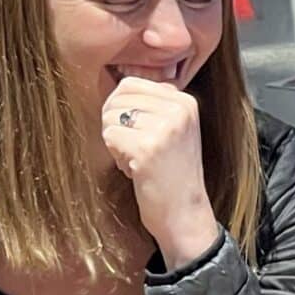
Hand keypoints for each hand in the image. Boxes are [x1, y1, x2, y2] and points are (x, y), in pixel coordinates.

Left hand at [102, 76, 220, 266]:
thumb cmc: (171, 173)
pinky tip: (135, 169)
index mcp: (185, 101)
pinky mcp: (147, 148)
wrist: (184, 213)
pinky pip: (110, 137)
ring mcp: (164, 128)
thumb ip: (154, 104)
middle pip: (117, 98)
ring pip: (110, 117)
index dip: (121, 108)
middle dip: (116, 124)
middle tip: (135, 148)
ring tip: (137, 159)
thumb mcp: (174, 129)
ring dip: (115, 141)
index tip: (138, 132)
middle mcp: (178, 109)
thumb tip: (118, 80)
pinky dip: (116, 156)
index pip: (130, 83)